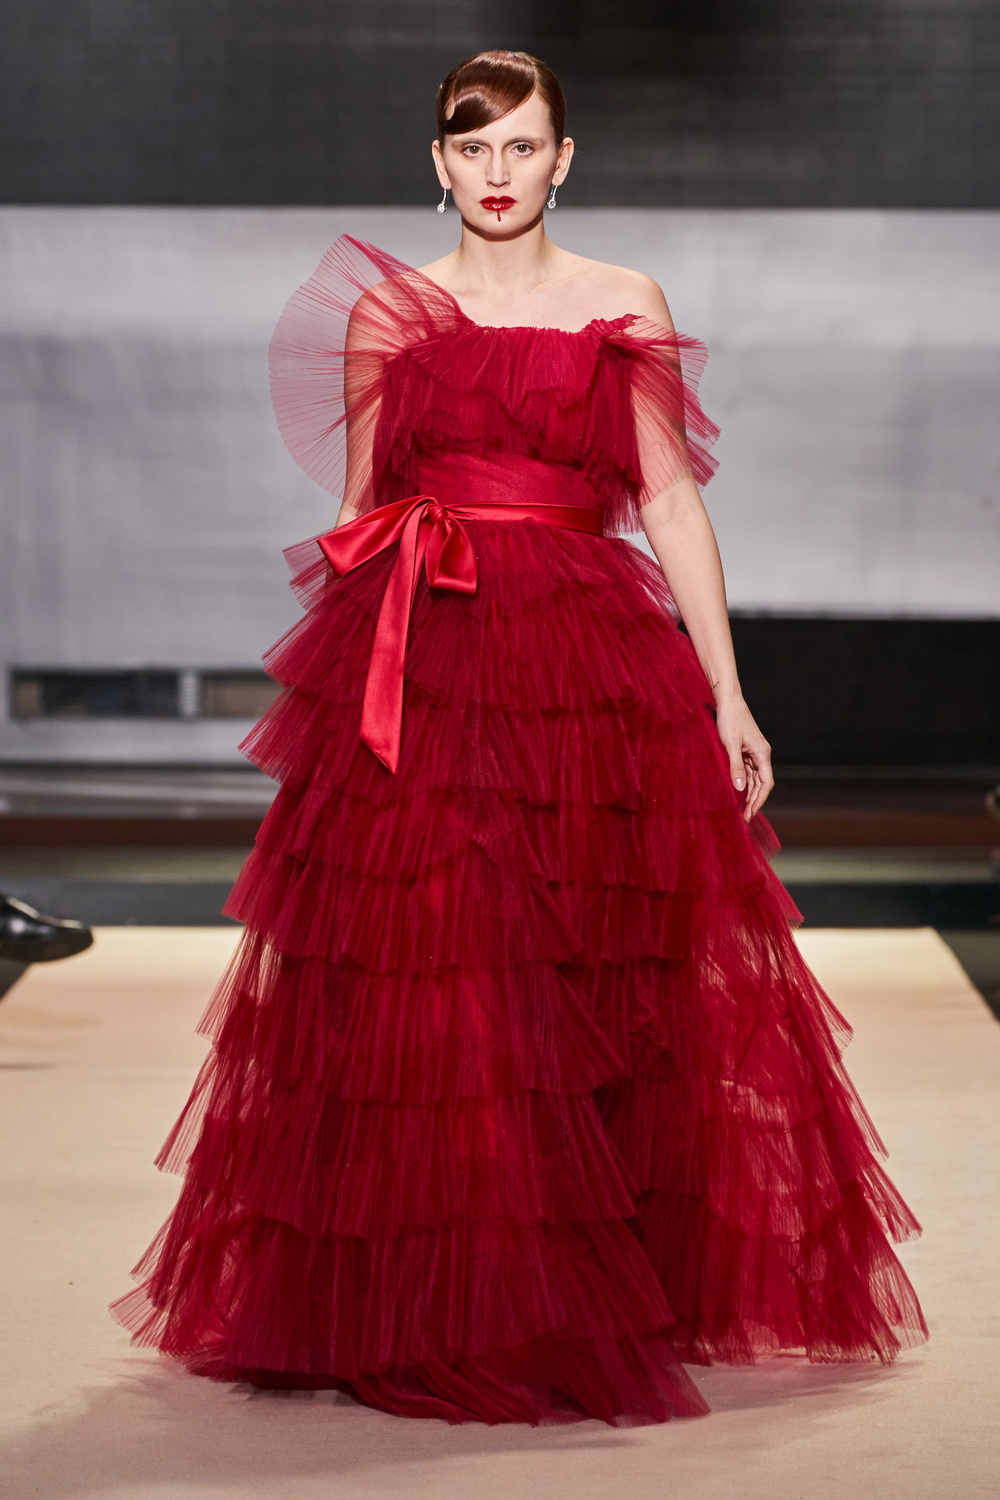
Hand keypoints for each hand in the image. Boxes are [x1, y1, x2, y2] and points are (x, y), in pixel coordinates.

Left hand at [714, 697, 773, 820]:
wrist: (728, 701)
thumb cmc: (730, 720)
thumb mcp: (730, 745)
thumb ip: (736, 767)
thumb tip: (741, 788)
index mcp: (762, 753)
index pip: (766, 783)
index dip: (760, 799)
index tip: (751, 813)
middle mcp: (761, 754)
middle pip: (762, 783)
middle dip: (755, 800)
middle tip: (746, 817)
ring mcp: (755, 752)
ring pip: (755, 778)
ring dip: (750, 793)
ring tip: (743, 809)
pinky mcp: (747, 750)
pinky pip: (749, 771)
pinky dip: (745, 783)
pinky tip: (739, 792)